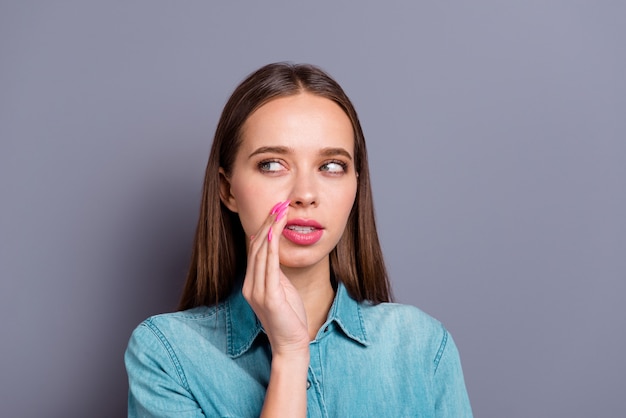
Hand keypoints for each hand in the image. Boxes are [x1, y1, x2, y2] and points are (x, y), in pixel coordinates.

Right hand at [243, 201, 309, 355]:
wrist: (290, 345)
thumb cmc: (289, 318)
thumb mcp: (282, 290)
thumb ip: (276, 272)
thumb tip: (275, 252)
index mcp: (252, 283)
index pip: (255, 250)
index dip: (263, 228)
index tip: (274, 210)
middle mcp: (251, 285)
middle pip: (256, 247)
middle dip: (267, 223)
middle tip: (278, 203)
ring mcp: (257, 292)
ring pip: (261, 253)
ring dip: (271, 229)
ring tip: (280, 211)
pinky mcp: (268, 297)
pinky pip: (269, 267)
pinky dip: (271, 248)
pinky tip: (274, 233)